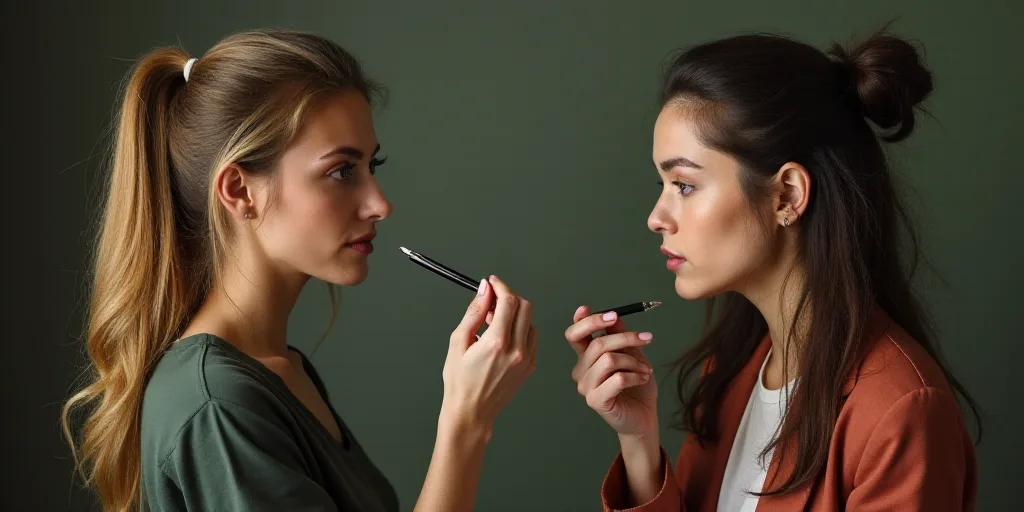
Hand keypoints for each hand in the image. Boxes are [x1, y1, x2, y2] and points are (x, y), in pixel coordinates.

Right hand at [440, 275, 536, 436]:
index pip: (508, 300)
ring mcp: (527, 358)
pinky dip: (520, 329)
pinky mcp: (531, 366)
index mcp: (497, 342)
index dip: (500, 286)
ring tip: (494, 323)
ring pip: (530, 320)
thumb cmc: (460, 382)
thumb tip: (484, 291)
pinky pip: (532, 337)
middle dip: (509, 296)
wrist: (471, 411)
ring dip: (514, 314)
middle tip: (492, 301)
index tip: (492, 283)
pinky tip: (504, 336)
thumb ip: (474, 313)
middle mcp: (516, 349)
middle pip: (524, 306)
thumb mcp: (458, 342)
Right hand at [565, 305, 658, 438]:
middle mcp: (581, 371)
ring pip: (608, 360)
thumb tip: (616, 318)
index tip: (608, 314)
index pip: (575, 335)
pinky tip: (643, 379)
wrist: (644, 416)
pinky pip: (617, 379)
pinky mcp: (595, 400)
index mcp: (586, 357)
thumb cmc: (636, 386)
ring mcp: (586, 387)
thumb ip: (620, 337)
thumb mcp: (632, 355)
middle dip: (625, 337)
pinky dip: (635, 376)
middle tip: (647, 338)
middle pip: (597, 344)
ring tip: (645, 369)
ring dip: (633, 361)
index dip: (585, 321)